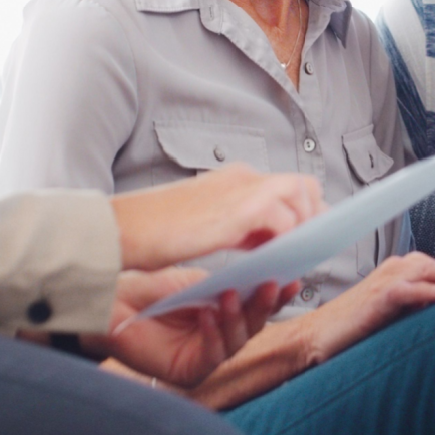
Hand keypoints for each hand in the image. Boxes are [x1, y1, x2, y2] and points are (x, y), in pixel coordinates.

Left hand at [90, 267, 294, 386]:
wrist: (113, 303)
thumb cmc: (150, 290)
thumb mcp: (197, 280)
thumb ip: (231, 282)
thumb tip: (265, 270)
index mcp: (226, 314)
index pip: (258, 307)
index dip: (276, 295)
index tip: (291, 277)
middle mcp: (220, 337)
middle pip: (253, 325)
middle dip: (264, 305)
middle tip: (272, 284)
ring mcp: (206, 356)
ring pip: (237, 341)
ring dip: (236, 317)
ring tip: (230, 295)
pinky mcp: (190, 372)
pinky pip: (211, 355)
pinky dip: (212, 333)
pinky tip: (207, 315)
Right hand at [108, 165, 324, 270]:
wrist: (122, 229)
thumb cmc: (154, 232)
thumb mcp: (207, 226)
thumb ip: (240, 227)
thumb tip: (270, 240)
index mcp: (233, 178)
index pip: (288, 184)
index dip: (304, 210)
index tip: (303, 238)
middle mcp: (241, 177)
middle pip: (303, 184)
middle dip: (313, 215)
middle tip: (307, 247)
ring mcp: (239, 190)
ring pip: (300, 194)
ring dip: (303, 225)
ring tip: (295, 253)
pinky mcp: (235, 212)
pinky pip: (283, 219)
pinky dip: (287, 238)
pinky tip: (277, 257)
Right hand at [291, 253, 434, 370]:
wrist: (318, 337)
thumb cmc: (356, 328)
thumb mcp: (399, 315)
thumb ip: (424, 307)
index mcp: (406, 272)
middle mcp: (400, 269)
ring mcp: (388, 280)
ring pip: (432, 272)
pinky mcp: (377, 297)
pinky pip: (404, 291)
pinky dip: (424, 291)